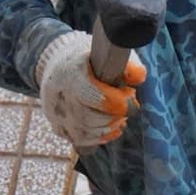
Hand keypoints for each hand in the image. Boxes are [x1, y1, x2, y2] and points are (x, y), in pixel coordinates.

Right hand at [33, 29, 145, 148]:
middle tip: (126, 107)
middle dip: (115, 116)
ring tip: (120, 117)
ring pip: (86, 132)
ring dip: (109, 127)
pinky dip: (100, 137)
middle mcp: (60, 97)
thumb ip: (126, 65)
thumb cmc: (89, 61)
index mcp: (71, 75)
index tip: (131, 94)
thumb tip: (138, 77)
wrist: (59, 67)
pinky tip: (112, 127)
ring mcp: (56, 114)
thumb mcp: (107, 55)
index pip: (98, 97)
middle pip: (90, 118)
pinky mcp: (58, 127)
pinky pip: (81, 140)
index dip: (120, 101)